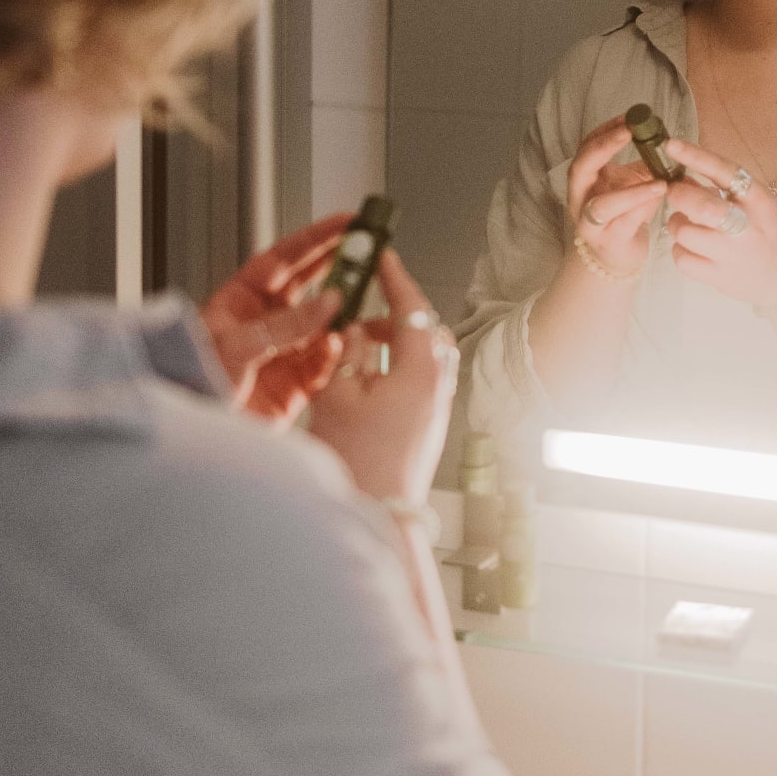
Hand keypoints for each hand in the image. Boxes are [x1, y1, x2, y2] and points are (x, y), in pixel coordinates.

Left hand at [200, 212, 350, 424]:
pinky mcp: (295, 386)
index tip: (346, 224)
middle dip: (340, 269)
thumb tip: (328, 302)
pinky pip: (326, 364)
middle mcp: (264, 323)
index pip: (284, 259)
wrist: (193, 440)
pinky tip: (340, 348)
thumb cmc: (192, 387)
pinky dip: (337, 356)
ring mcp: (282, 353)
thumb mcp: (236, 347)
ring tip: (360, 305)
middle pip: (310, 285)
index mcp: (240, 301)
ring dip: (343, 316)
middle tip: (369, 252)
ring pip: (324, 325)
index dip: (316, 239)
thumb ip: (285, 325)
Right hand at [309, 248, 458, 504]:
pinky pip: (422, 381)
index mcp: (421, 370)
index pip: (412, 308)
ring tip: (357, 348)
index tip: (382, 258)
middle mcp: (439, 386)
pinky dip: (399, 367)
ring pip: (426, 357)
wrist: (376, 516)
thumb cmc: (357, 461)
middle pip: (426, 331)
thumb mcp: (337, 395)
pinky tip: (367, 380)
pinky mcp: (430, 428)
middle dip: (394, 314)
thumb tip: (354, 329)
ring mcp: (438, 409)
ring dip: (397, 343)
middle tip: (360, 310)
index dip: (394, 279)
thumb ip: (348, 353)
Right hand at [566, 115, 666, 278]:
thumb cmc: (624, 214)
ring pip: (603, 205)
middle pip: (581, 168)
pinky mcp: (608, 242)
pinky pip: (623, 225)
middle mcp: (580, 199)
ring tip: (660, 182)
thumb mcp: (631, 182)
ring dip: (632, 191)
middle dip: (604, 147)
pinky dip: (643, 211)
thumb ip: (644, 162)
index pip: (586, 147)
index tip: (628, 117)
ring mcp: (590, 223)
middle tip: (630, 133)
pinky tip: (660, 201)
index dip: (604, 130)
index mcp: (584, 179)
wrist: (618, 255)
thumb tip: (666, 137)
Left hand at [663, 138, 776, 309]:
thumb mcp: (758, 203)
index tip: (671, 145)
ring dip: (675, 224)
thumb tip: (684, 178)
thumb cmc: (766, 231)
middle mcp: (747, 226)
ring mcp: (733, 254)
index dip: (695, 156)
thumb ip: (727, 188)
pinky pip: (682, 258)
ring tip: (683, 223)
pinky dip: (679, 250)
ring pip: (684, 232)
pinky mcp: (720, 277)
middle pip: (701, 205)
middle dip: (678, 195)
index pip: (725, 171)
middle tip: (674, 193)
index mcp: (759, 200)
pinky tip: (690, 247)